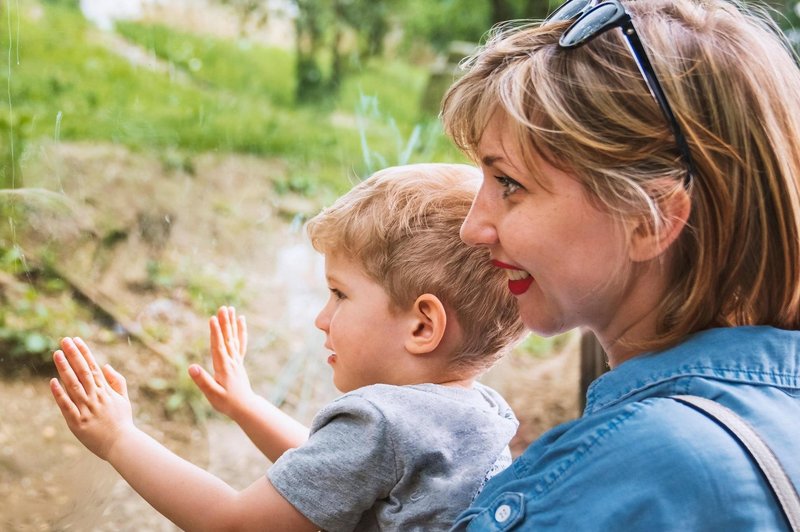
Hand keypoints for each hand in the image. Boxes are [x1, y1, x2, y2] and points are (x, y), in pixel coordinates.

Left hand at [50, 337, 134, 460]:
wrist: (121, 444)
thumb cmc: (122, 422)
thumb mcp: (124, 399)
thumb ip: (117, 382)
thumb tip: (105, 366)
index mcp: (106, 391)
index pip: (93, 367)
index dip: (84, 353)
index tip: (76, 340)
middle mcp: (96, 397)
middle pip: (83, 371)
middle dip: (73, 354)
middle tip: (64, 340)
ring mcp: (86, 409)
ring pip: (73, 385)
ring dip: (64, 368)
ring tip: (56, 354)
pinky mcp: (77, 422)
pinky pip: (66, 405)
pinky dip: (59, 393)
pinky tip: (52, 381)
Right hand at [189, 306, 254, 418]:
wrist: (245, 407)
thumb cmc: (227, 403)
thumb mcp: (212, 395)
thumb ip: (202, 381)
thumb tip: (191, 368)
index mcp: (223, 367)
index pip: (218, 347)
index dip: (215, 333)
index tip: (213, 319)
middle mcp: (231, 361)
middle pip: (227, 339)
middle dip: (224, 323)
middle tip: (223, 308)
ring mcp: (236, 360)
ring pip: (233, 338)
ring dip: (231, 323)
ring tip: (230, 309)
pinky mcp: (238, 362)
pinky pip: (240, 343)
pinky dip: (241, 331)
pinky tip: (241, 320)